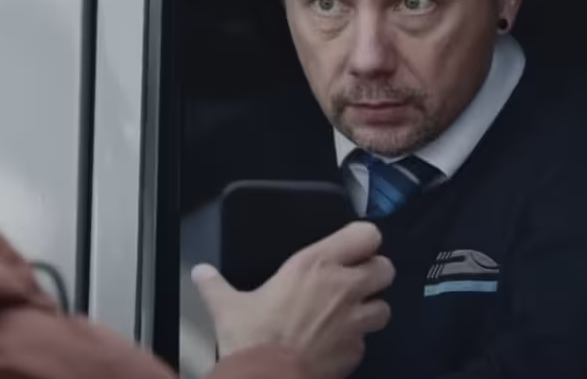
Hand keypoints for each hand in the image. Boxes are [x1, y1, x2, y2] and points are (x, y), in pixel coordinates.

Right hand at [192, 222, 393, 378]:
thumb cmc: (251, 337)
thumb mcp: (228, 306)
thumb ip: (215, 285)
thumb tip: (200, 272)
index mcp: (315, 264)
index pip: (366, 235)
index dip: (364, 241)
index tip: (353, 248)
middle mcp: (342, 287)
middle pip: (385, 268)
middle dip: (374, 274)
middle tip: (355, 281)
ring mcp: (354, 321)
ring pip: (384, 307)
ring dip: (371, 309)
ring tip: (351, 315)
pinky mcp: (357, 351)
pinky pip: (366, 341)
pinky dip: (356, 342)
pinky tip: (337, 344)